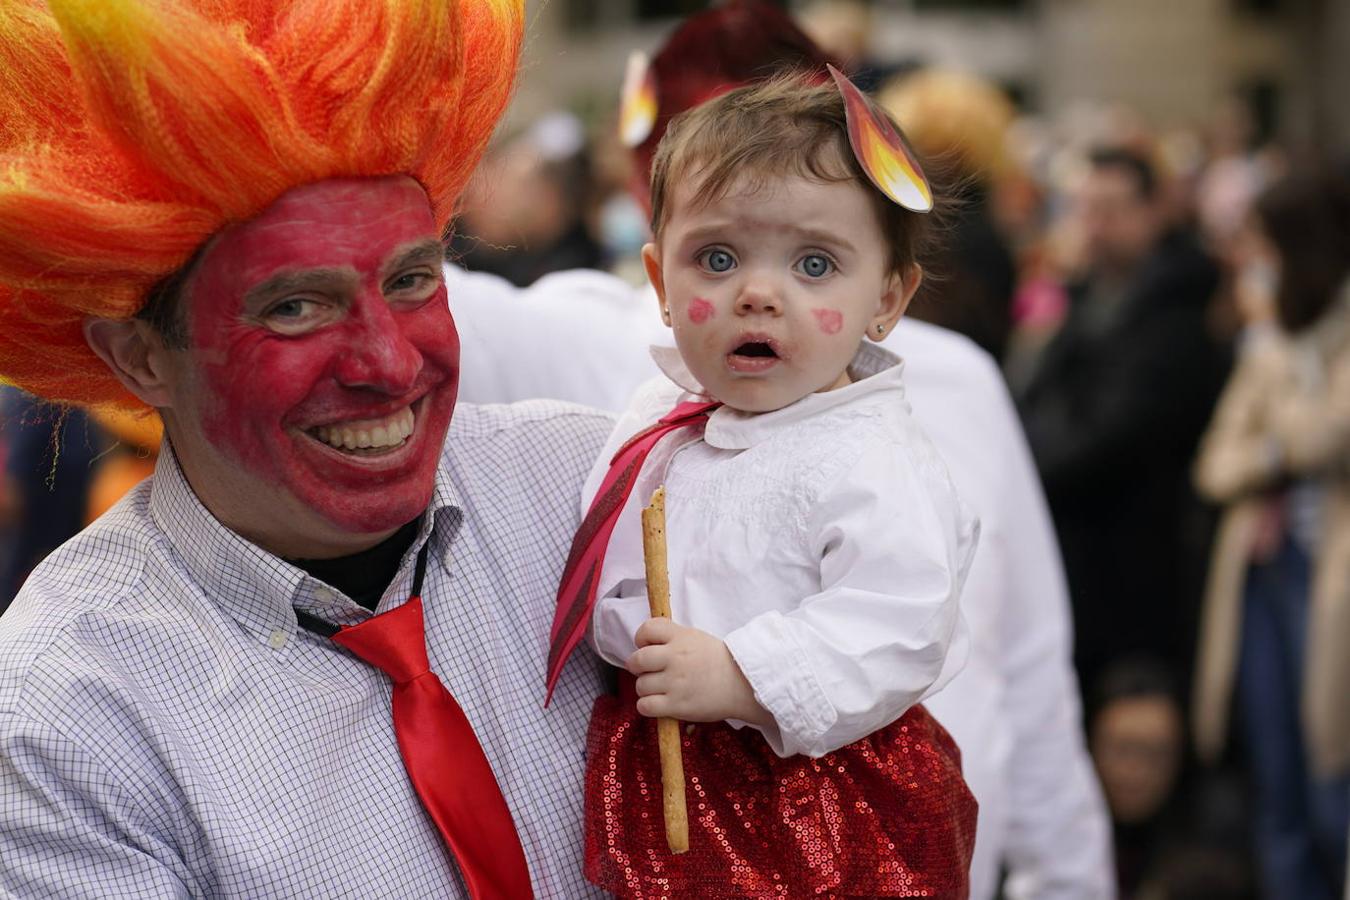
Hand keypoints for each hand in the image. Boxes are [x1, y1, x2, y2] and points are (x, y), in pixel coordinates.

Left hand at [626, 618, 771, 726]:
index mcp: (680, 637)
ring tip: (660, 689)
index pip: (646, 629)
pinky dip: (647, 706)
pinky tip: (659, 704)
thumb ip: (672, 637)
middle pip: (636, 660)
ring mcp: (675, 682)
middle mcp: (675, 657)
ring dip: (646, 688)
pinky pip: (645, 706)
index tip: (647, 647)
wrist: (743, 685)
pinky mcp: (677, 705)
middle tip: (648, 671)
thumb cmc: (719, 661)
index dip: (641, 639)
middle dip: (637, 667)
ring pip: (640, 685)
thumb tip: (646, 643)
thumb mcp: (696, 638)